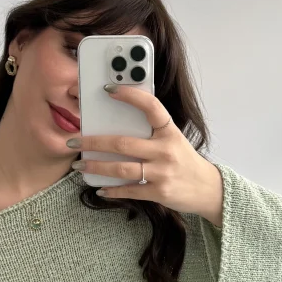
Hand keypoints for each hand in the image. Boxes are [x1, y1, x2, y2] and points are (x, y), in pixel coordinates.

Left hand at [68, 84, 222, 219]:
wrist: (208, 189)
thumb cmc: (184, 160)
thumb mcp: (173, 139)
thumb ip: (150, 131)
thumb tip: (114, 124)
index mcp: (170, 131)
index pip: (151, 107)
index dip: (130, 96)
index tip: (108, 89)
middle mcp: (166, 150)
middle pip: (123, 143)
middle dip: (93, 143)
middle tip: (74, 142)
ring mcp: (163, 172)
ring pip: (122, 168)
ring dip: (96, 167)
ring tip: (80, 166)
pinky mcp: (159, 192)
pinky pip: (129, 190)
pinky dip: (112, 191)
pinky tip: (99, 188)